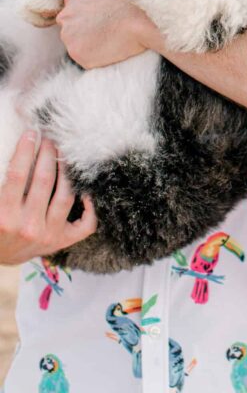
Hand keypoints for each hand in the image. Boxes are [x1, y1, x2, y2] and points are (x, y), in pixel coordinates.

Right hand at [0, 132, 96, 264]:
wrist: (0, 259)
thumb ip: (3, 182)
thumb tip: (17, 151)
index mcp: (4, 216)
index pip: (17, 175)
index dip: (25, 151)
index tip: (30, 133)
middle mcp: (28, 227)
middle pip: (44, 180)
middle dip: (48, 153)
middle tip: (50, 137)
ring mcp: (48, 235)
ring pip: (66, 195)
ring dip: (67, 170)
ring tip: (65, 152)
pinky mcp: (62, 241)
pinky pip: (86, 224)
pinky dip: (91, 206)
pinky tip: (88, 189)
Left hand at [56, 0, 156, 67]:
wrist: (144, 16)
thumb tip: (100, 1)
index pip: (72, 11)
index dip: (87, 19)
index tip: (101, 22)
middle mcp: (65, 16)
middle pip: (71, 29)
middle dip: (85, 33)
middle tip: (107, 33)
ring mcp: (69, 36)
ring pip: (77, 45)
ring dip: (91, 46)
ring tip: (113, 40)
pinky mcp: (78, 54)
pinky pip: (87, 60)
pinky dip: (98, 59)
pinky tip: (114, 49)